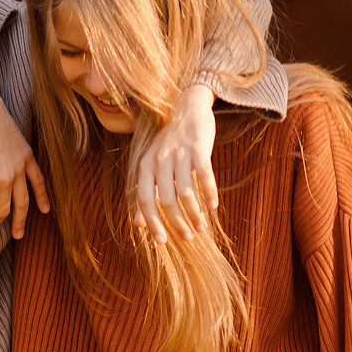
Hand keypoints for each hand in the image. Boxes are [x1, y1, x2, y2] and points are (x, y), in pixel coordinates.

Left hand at [132, 84, 217, 243]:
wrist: (186, 110)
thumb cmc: (169, 144)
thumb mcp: (152, 166)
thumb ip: (146, 193)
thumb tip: (138, 224)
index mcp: (144, 166)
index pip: (144, 200)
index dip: (152, 222)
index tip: (162, 241)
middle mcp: (159, 160)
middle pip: (166, 199)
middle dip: (177, 222)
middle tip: (188, 238)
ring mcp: (179, 153)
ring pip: (186, 191)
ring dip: (195, 213)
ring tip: (201, 227)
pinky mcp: (198, 148)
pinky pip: (205, 174)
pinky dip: (209, 192)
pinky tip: (214, 207)